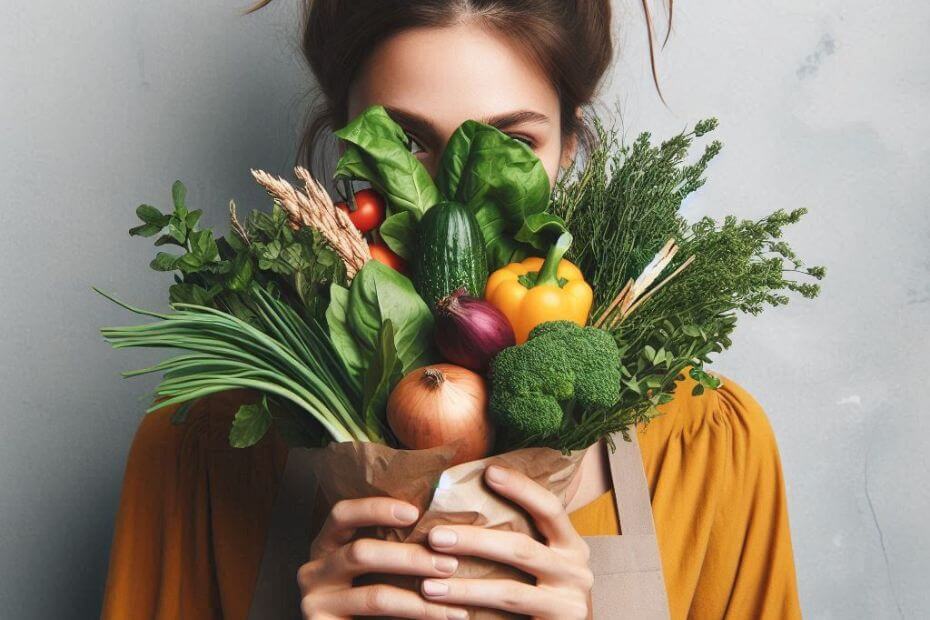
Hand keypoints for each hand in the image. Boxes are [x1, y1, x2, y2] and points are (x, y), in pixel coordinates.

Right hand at [298, 497, 467, 618]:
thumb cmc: (375, 600)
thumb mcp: (379, 567)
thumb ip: (393, 545)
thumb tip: (441, 523)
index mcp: (327, 545)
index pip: (342, 514)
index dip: (376, 509)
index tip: (414, 512)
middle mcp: (314, 570)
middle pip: (361, 553)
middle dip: (411, 557)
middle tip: (449, 565)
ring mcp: (315, 601)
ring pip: (375, 595)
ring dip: (420, 599)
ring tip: (453, 601)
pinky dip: (415, 618)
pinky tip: (442, 617)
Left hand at [420, 465, 593, 619]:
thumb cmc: (544, 593)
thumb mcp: (543, 560)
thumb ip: (518, 536)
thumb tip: (468, 501)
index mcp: (571, 545)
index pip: (550, 508)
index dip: (522, 488)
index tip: (489, 472)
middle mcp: (577, 571)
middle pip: (521, 549)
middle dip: (474, 541)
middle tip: (435, 537)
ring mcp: (569, 603)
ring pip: (509, 591)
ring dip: (465, 587)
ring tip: (428, 585)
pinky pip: (508, 619)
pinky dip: (474, 614)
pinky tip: (446, 613)